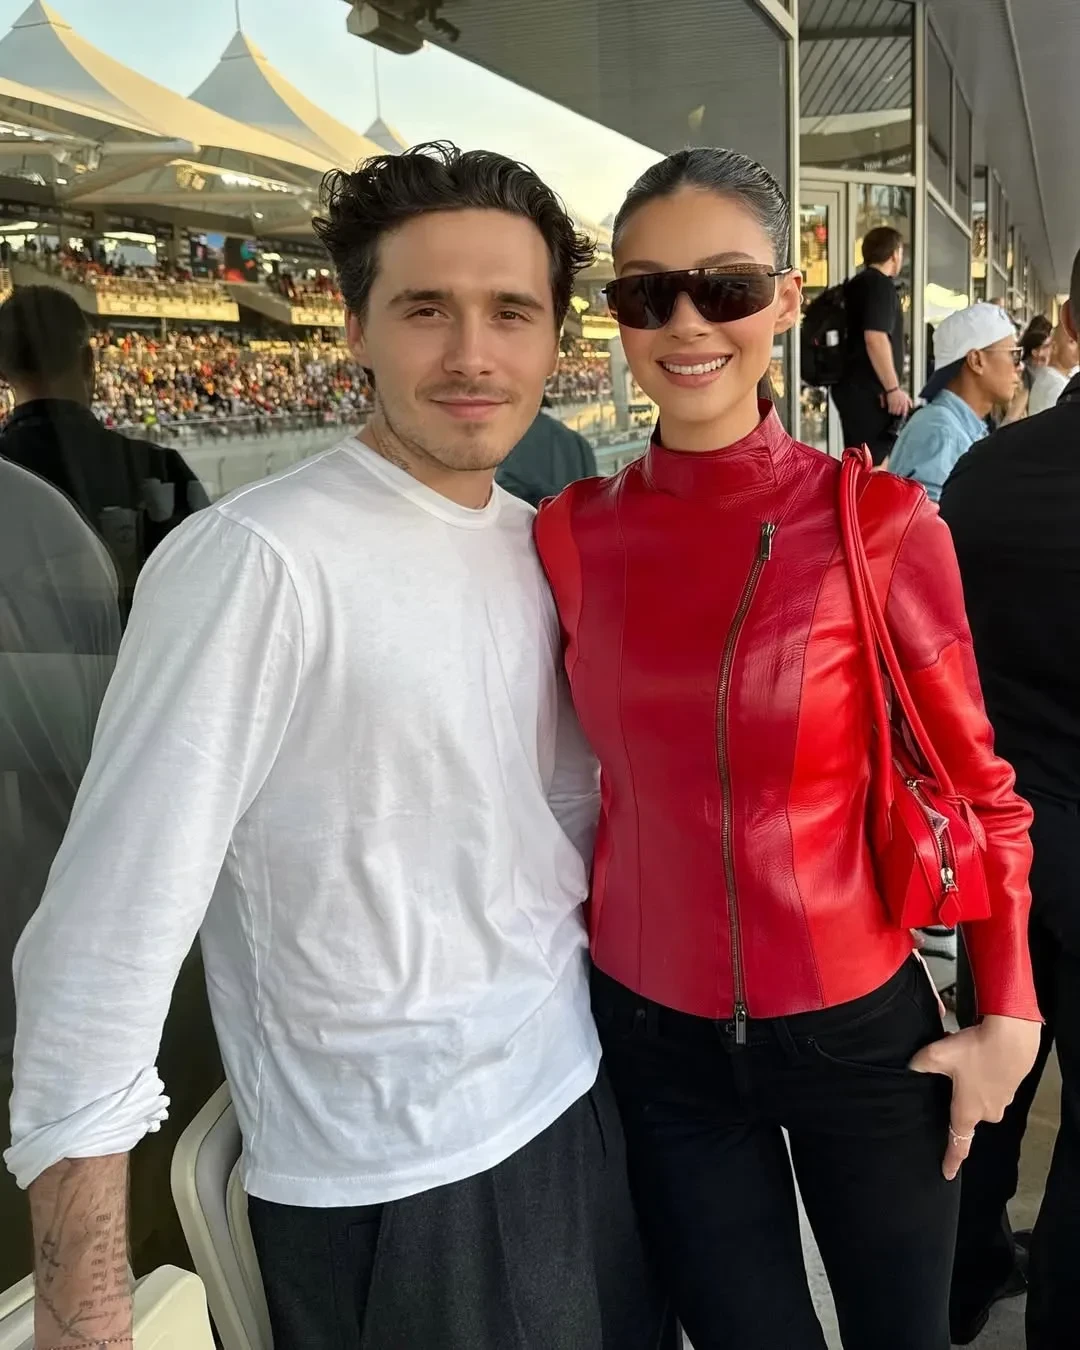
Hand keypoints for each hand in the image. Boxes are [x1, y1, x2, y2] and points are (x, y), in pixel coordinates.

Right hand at [885, 387, 912, 417]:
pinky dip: (890, 411)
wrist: (893, 390)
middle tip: (897, 413)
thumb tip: (911, 406)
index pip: (905, 410)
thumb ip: (910, 401)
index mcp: (904, 402)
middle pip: (898, 412)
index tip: (903, 415)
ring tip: (894, 412)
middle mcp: (900, 403)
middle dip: (898, 413)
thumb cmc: (900, 393)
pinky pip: (890, 410)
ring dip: (894, 412)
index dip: (904, 414)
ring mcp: (895, 404)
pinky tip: (890, 410)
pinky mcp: (890, 404)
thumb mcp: (906, 396)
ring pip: (894, 412)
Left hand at [909, 1015, 1040, 1179]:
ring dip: (968, 1085)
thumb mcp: (938, 1055)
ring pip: (978, 1098)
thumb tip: (910, 1067)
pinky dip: (982, 1075)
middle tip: (946, 1083)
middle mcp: (987, 1113)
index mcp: (967, 1112)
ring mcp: (1002, 1101)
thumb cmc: (975, 1051)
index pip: (958, 1144)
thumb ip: (919, 1064)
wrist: (1013, 1038)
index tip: (946, 1173)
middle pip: (965, 1115)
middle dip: (955, 1101)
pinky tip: (976, 1058)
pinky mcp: (1011, 1087)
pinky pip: (990, 1087)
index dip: (951, 1160)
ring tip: (961, 1064)